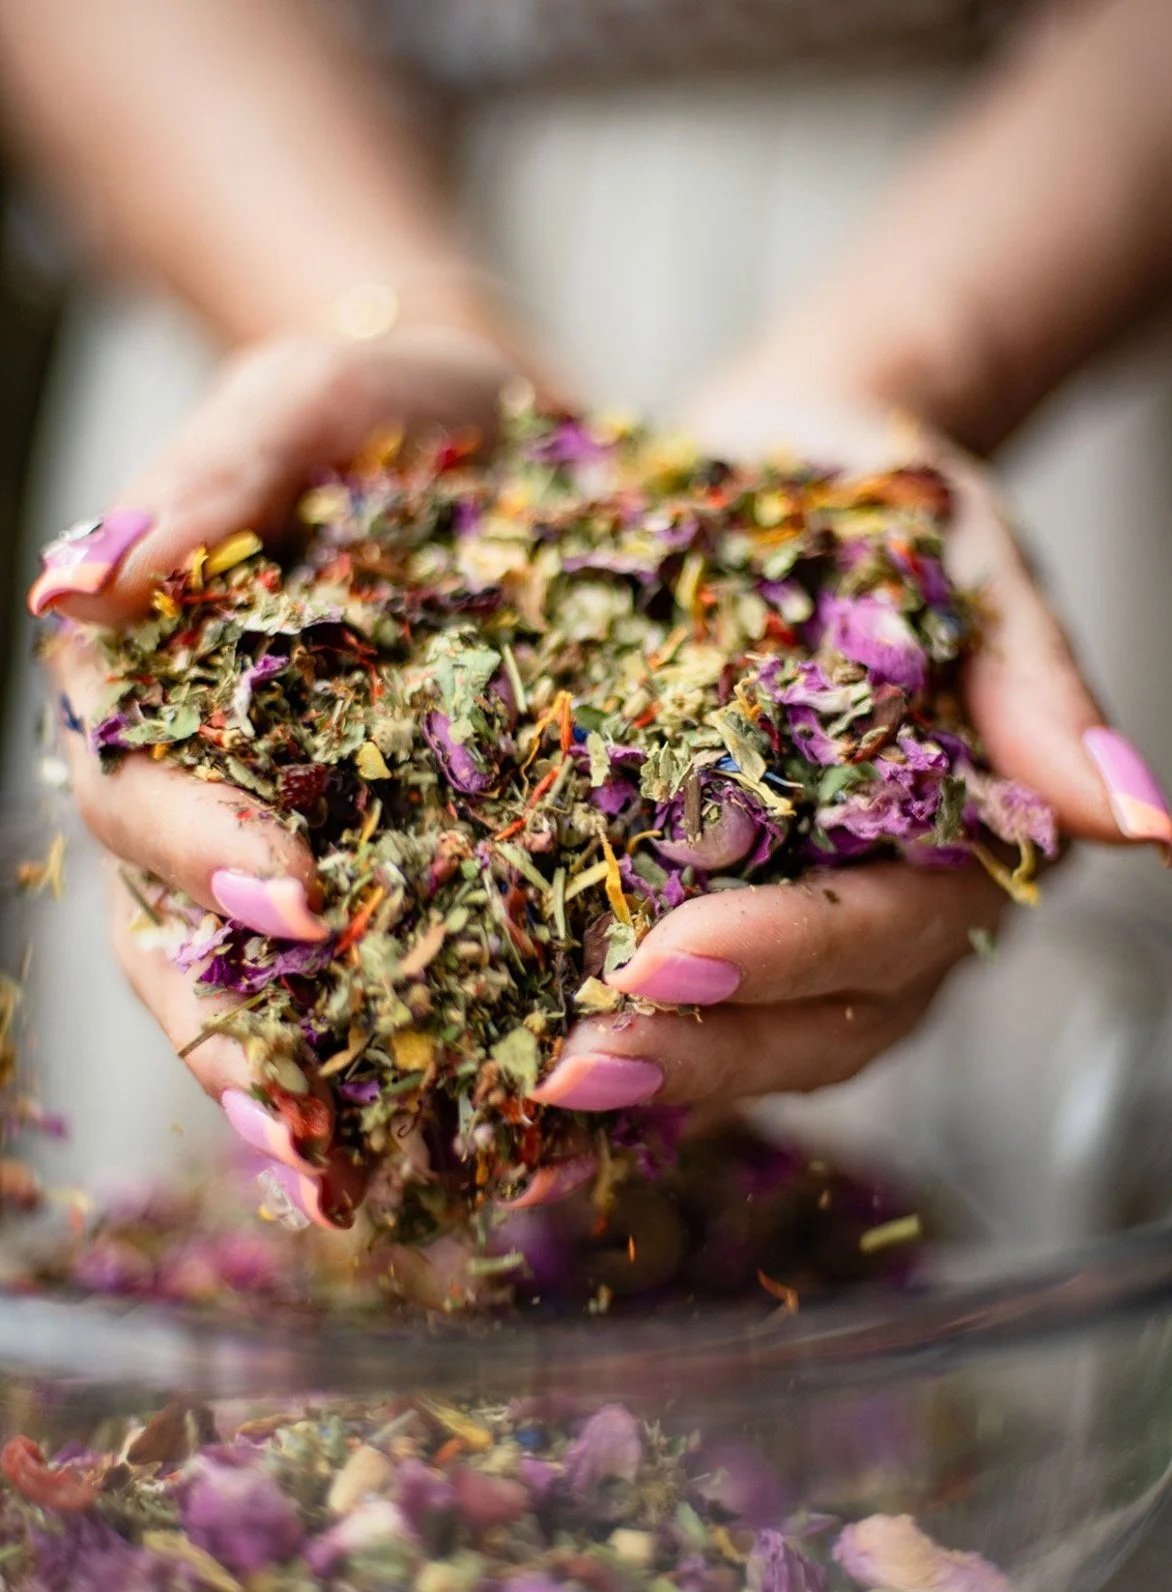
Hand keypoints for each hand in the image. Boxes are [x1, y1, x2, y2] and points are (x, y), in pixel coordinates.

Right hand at [36, 326, 528, 1227]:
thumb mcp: (306, 405)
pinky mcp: (434, 867)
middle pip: (194, 938)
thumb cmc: (392, 413)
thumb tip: (70, 584)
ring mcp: (325, 842)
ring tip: (373, 1188)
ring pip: (290, 993)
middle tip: (301, 1128)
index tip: (295, 897)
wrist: (516, 441)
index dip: (202, 857)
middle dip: (241, 1031)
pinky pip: (421, 976)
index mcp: (167, 696)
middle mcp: (227, 793)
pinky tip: (499, 1127)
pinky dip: (441, 1054)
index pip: (147, 798)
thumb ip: (206, 480)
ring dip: (321, 1094)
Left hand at [530, 394, 1170, 1117]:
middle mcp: (878, 906)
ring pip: (734, 1034)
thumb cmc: (884, 498)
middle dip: (692, 1052)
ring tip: (517, 1080)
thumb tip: (1151, 830)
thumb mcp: (965, 554)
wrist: (785, 453)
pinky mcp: (695, 891)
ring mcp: (787, 911)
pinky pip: (652, 984)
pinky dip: (583, 1023)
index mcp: (957, 843)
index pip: (885, 934)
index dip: (784, 959)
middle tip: (566, 1064)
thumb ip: (1035, 685)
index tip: (665, 960)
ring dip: (635, 1068)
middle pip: (807, 1025)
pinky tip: (486, 1051)